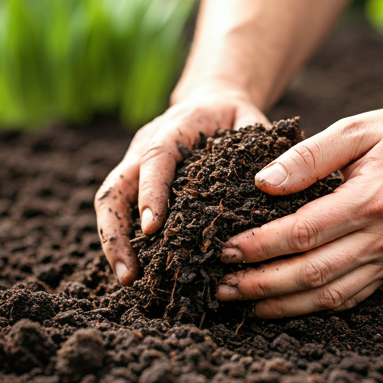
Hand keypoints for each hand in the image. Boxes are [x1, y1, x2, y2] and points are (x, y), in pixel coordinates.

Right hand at [95, 89, 269, 285]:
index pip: (155, 158)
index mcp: (174, 128)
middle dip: (116, 233)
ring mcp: (136, 163)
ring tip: (130, 280)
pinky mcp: (138, 179)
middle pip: (115, 188)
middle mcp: (146, 145)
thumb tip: (270, 185)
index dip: (150, 192)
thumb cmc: (233, 116)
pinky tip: (139, 267)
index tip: (152, 229)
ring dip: (115, 242)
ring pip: (111, 202)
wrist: (212, 102)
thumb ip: (259, 144)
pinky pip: (122, 208)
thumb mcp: (251, 121)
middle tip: (130, 276)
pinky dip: (126, 238)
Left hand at [216, 104, 382, 318]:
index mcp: (369, 200)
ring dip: (282, 304)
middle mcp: (381, 237)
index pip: (301, 232)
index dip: (260, 245)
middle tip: (223, 286)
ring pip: (328, 295)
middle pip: (310, 273)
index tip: (226, 248)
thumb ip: (308, 156)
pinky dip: (314, 307)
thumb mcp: (356, 130)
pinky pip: (351, 297)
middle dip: (260, 283)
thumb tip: (264, 182)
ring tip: (244, 304)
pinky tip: (286, 305)